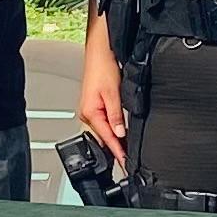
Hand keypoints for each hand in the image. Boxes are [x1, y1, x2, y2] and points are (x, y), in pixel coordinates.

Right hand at [77, 38, 127, 158]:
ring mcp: (90, 110)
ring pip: (104, 130)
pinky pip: (103, 123)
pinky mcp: (94, 106)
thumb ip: (116, 116)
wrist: (99, 52)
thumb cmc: (103, 67)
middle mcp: (87, 113)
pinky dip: (111, 129)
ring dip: (114, 139)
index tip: (125, 163)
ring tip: (125, 151)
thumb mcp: (113, 93)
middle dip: (116, 149)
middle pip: (104, 137)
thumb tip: (120, 133)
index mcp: (90, 112)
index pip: (107, 138)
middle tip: (128, 161)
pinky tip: (119, 133)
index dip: (118, 152)